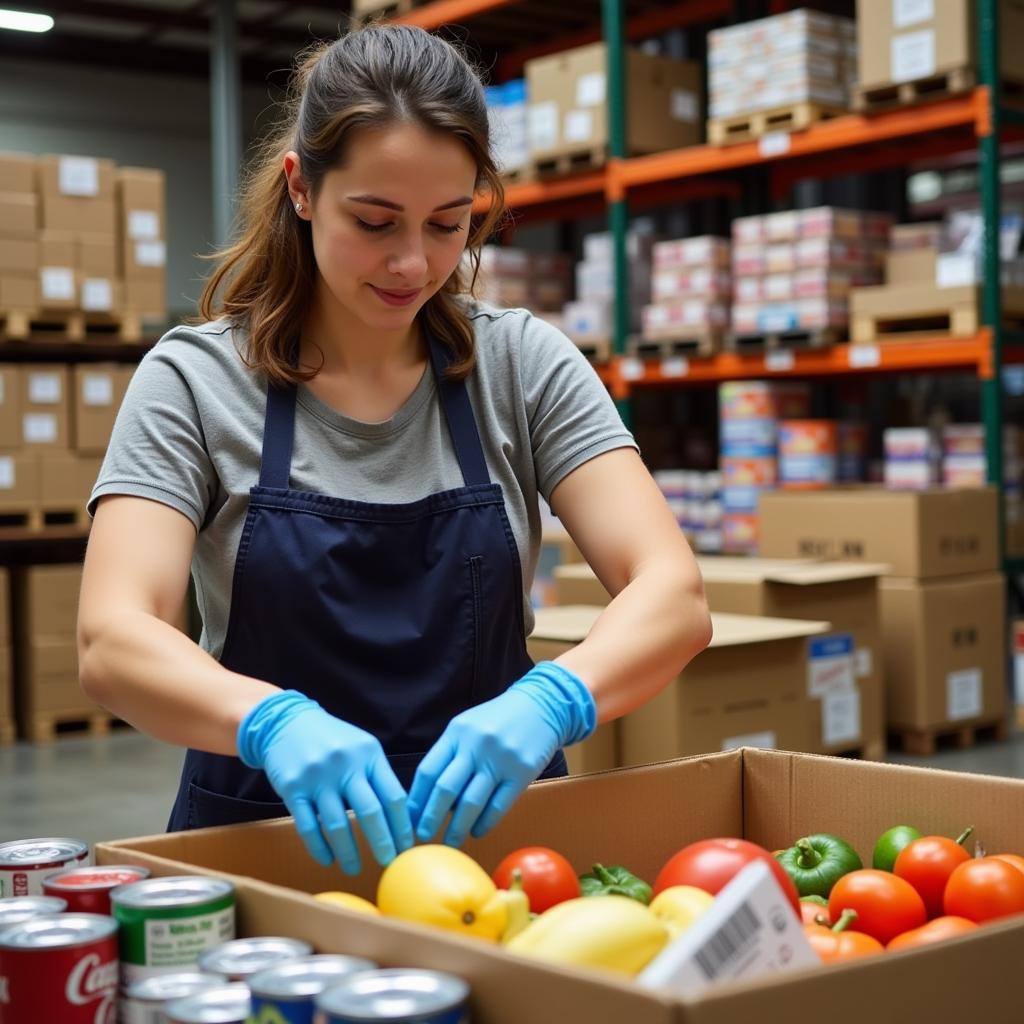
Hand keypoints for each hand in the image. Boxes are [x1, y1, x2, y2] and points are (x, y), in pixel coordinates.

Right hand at [237, 690, 413, 873]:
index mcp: (369, 754)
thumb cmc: (332, 740)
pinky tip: (328, 860)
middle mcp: (345, 764)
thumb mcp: (362, 747)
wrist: (286, 723)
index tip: (407, 847)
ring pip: (338, 825)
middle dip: (383, 844)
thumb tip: (402, 817)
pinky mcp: (292, 789)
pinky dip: (320, 849)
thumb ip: (379, 776)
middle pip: (370, 813)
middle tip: (389, 864)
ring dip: (349, 853)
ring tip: (355, 869)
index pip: (393, 796)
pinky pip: (308, 827)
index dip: (402, 826)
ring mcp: (317, 777)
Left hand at [408, 662, 595, 847]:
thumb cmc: (498, 720)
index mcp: (456, 733)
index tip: (408, 820)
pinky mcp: (521, 772)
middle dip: (431, 818)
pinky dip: (485, 823)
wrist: (541, 705)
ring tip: (450, 842)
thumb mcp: (468, 726)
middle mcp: (475, 745)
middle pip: (445, 789)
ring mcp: (499, 759)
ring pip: (471, 802)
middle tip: (423, 837)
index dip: (416, 800)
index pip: (428, 771)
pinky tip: (477, 832)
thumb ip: (450, 754)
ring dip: (457, 828)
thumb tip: (430, 797)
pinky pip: (498, 806)